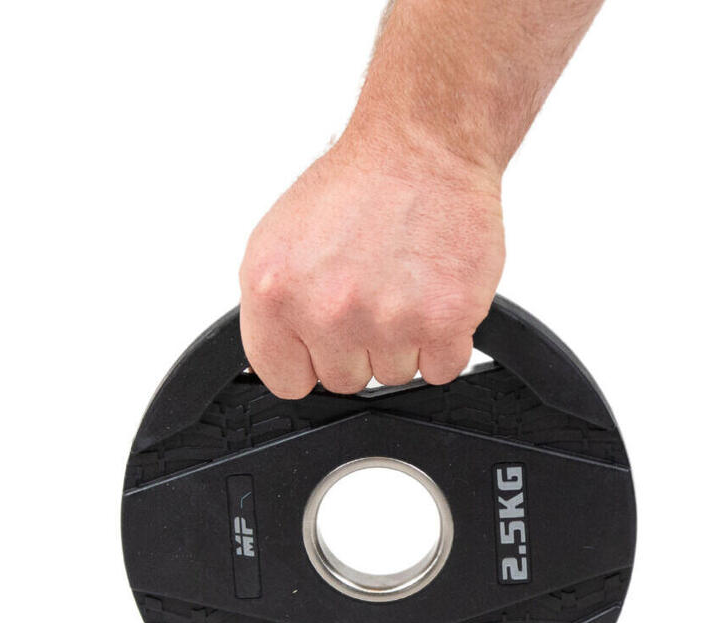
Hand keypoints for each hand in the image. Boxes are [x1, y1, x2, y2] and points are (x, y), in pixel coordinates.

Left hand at [238, 131, 504, 397]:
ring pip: (394, 375)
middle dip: (359, 345)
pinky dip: (444, 342)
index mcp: (274, 292)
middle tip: (372, 291)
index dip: (309, 358)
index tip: (323, 335)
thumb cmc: (357, 186)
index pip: (285, 379)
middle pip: (344, 381)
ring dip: (403, 341)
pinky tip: (432, 296)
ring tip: (403, 284)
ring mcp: (387, 321)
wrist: (424, 144)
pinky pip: (441, 370)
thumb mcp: (280, 241)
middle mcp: (327, 311)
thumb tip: (286, 358)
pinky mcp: (442, 322)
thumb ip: (275, 310)